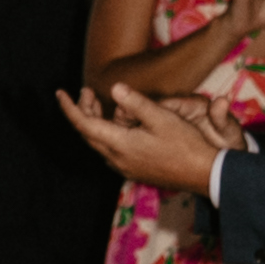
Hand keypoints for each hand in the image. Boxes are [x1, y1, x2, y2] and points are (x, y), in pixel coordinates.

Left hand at [61, 82, 229, 193]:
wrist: (205, 175)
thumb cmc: (186, 145)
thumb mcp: (163, 118)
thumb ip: (137, 104)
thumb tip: (115, 88)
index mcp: (120, 145)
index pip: (84, 124)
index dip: (69, 107)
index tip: (59, 92)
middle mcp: (117, 159)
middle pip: (89, 133)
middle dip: (82, 110)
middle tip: (84, 92)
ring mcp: (125, 167)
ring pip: (99, 142)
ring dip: (94, 121)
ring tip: (97, 102)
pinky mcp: (134, 169)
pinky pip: (109, 149)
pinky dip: (105, 132)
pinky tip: (116, 123)